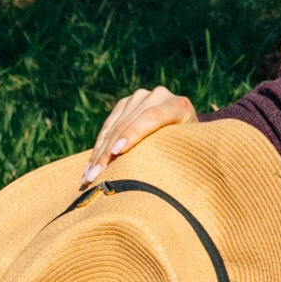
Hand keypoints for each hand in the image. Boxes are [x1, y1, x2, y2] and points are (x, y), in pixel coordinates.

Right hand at [81, 86, 200, 186]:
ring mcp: (140, 97)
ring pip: (115, 126)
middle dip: (110, 151)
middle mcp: (159, 96)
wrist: (187, 132)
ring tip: (89, 177)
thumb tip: (156, 186)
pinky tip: (90, 166)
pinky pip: (108, 125)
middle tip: (96, 176)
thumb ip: (176, 158)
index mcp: (179, 106)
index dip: (134, 133)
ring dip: (100, 153)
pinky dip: (99, 147)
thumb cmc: (192, 151)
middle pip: (128, 123)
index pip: (152, 117)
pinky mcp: (125, 103)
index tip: (117, 152)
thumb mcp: (190, 153)